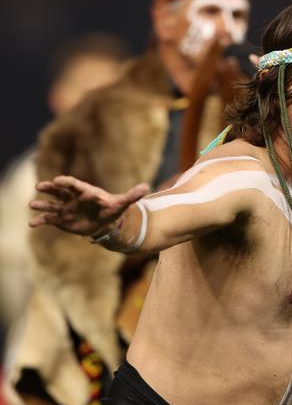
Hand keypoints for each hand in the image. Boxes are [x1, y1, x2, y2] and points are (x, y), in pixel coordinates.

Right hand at [29, 175, 148, 235]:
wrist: (105, 223)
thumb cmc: (112, 210)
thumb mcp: (122, 203)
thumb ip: (132, 195)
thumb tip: (146, 187)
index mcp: (85, 191)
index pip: (75, 185)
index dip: (67, 182)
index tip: (59, 180)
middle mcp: (72, 198)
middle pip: (60, 191)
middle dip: (50, 188)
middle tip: (40, 185)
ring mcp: (65, 209)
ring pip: (51, 205)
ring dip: (42, 204)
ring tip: (32, 204)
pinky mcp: (61, 220)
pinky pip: (49, 219)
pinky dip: (40, 221)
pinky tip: (32, 224)